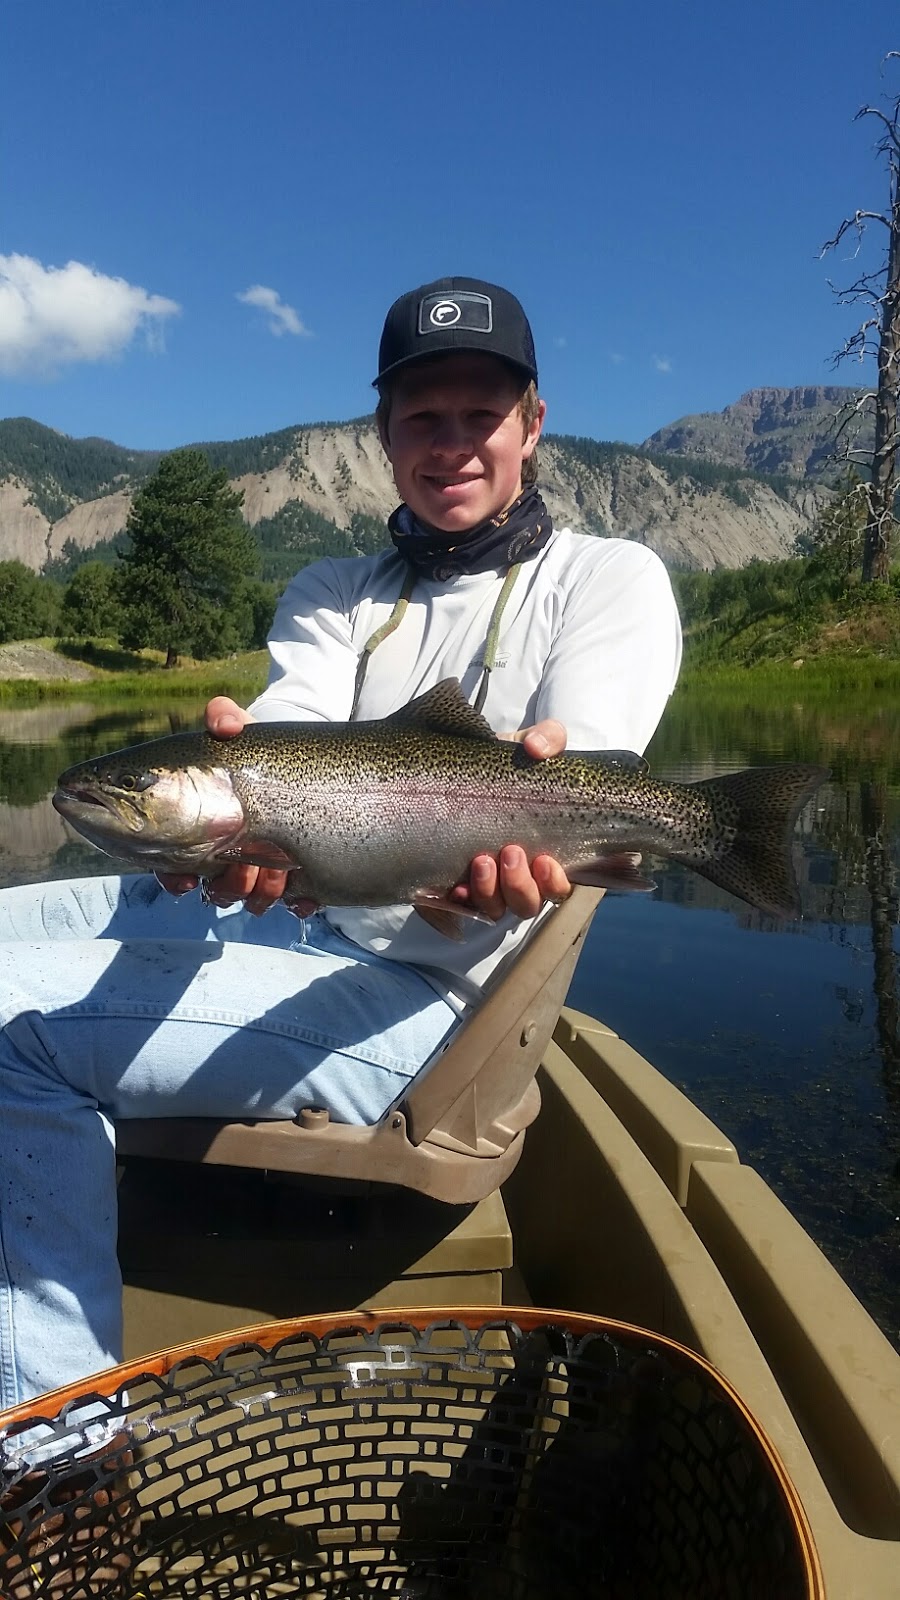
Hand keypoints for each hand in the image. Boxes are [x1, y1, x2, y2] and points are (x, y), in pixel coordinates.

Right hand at [156, 697, 288, 914]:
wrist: (302, 763)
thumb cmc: (256, 752)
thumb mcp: (239, 730)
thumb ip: (224, 718)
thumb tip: (223, 721)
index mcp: (199, 830)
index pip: (172, 865)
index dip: (175, 877)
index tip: (187, 878)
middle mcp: (226, 855)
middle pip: (215, 888)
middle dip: (228, 884)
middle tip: (242, 866)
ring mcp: (262, 868)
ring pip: (252, 899)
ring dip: (262, 891)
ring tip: (280, 870)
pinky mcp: (298, 877)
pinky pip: (294, 903)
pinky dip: (298, 902)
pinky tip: (306, 895)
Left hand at [456, 719, 572, 921]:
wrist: (453, 770)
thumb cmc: (501, 765)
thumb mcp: (528, 745)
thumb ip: (547, 738)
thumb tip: (539, 749)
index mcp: (542, 854)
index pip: (556, 886)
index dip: (554, 882)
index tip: (546, 861)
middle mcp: (514, 876)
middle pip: (526, 904)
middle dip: (520, 886)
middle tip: (511, 852)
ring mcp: (482, 883)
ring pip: (493, 908)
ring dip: (490, 891)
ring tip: (480, 861)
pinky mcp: (450, 883)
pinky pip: (455, 905)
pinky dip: (457, 899)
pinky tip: (453, 885)